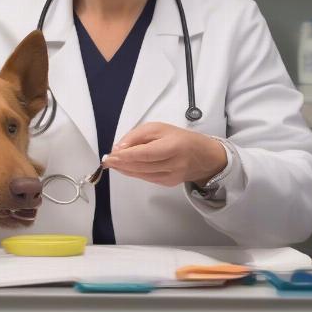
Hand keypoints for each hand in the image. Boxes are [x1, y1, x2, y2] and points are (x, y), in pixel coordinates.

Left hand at [102, 122, 226, 187]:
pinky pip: (147, 178)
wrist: (204, 157)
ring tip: (111, 164)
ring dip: (124, 169)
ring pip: (142, 174)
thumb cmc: (180, 138)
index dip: (127, 156)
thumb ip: (139, 135)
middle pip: (142, 166)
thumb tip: (120, 147)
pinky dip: (133, 173)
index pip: (146, 153)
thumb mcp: (160, 128)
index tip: (112, 155)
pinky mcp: (168, 183)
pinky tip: (124, 168)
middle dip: (121, 163)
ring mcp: (171, 176)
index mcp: (173, 146)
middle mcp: (173, 164)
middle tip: (106, 160)